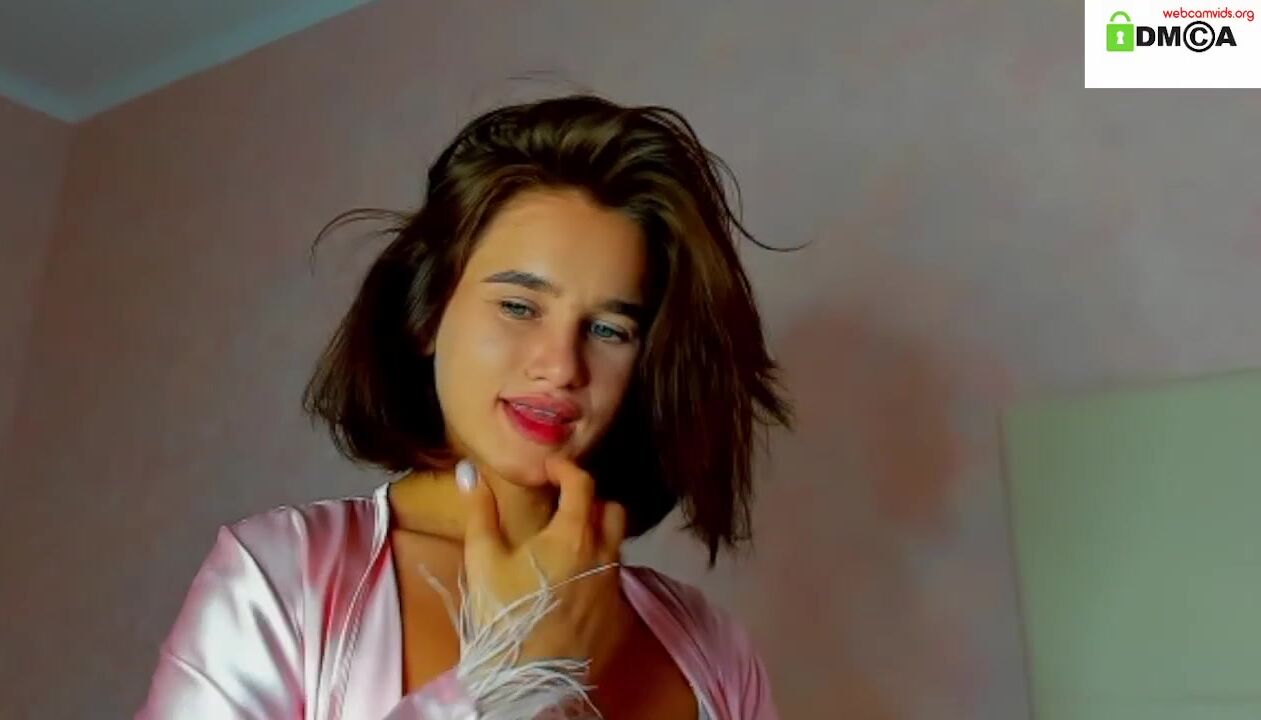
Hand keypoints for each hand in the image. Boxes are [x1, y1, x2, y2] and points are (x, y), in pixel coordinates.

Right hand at [462, 456, 629, 678]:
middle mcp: (604, 553)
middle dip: (591, 501)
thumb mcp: (482, 559)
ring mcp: (615, 585)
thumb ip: (480, 512)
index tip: (549, 469)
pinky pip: (615, 579)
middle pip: (612, 510)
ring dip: (597, 536)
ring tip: (566, 546)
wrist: (527, 679)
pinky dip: (598, 570)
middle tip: (563, 507)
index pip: (582, 483)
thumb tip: (470, 472)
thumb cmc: (503, 613)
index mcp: (573, 534)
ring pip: (616, 545)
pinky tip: (574, 583)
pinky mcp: (618, 614)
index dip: (566, 468)